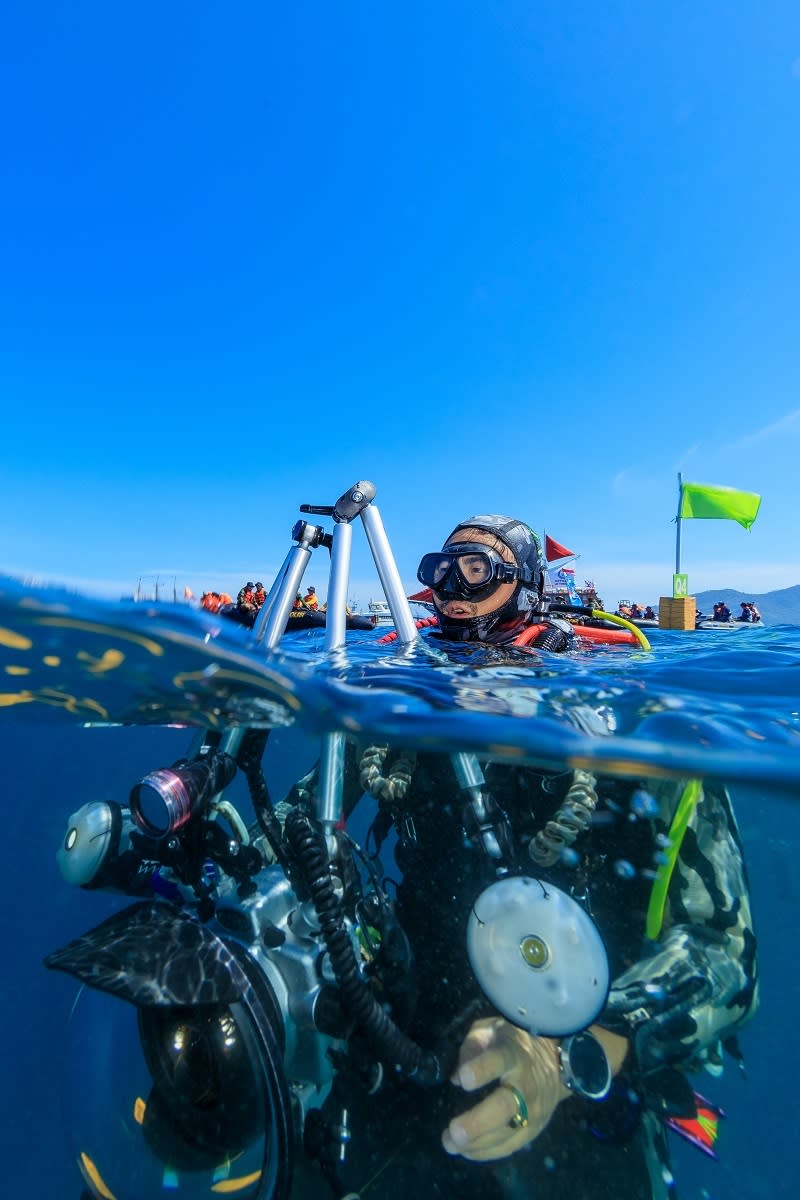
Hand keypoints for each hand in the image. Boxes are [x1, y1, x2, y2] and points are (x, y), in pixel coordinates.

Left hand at [441, 1015, 568, 1161]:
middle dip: (477, 1122)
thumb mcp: (492, 1029)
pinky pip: (511, 1146)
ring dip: (476, 1143)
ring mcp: (533, 1110)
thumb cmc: (513, 1043)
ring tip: (449, 1143)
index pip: (499, 1060)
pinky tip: (466, 1151)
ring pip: (506, 1133)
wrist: (557, 1061)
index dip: (481, 1069)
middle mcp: (526, 1083)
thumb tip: (456, 1077)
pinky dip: (487, 1152)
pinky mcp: (535, 1129)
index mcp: (513, 1053)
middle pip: (504, 1107)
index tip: (463, 1079)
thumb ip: (472, 1045)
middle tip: (453, 1132)